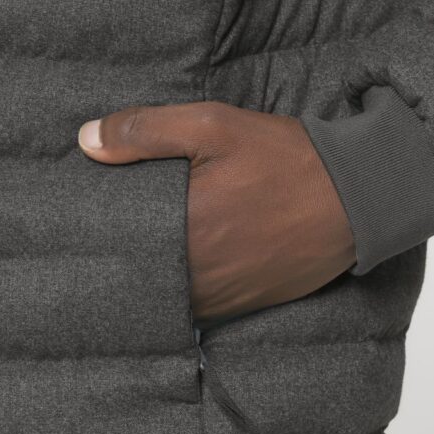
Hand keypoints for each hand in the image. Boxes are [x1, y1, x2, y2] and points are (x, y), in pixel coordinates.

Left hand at [78, 102, 355, 324]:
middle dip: (118, 259)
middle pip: (137, 276)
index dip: (94, 238)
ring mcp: (223, 297)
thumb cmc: (287, 159)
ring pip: (165, 297)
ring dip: (149, 280)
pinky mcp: (245, 306)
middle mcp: (199, 275)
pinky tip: (179, 268)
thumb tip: (86, 140)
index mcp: (184, 230)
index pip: (116, 244)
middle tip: (96, 242)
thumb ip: (146, 130)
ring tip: (136, 254)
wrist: (358, 197)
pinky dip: (182, 292)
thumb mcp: (216, 125)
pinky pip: (197, 308)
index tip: (76, 227)